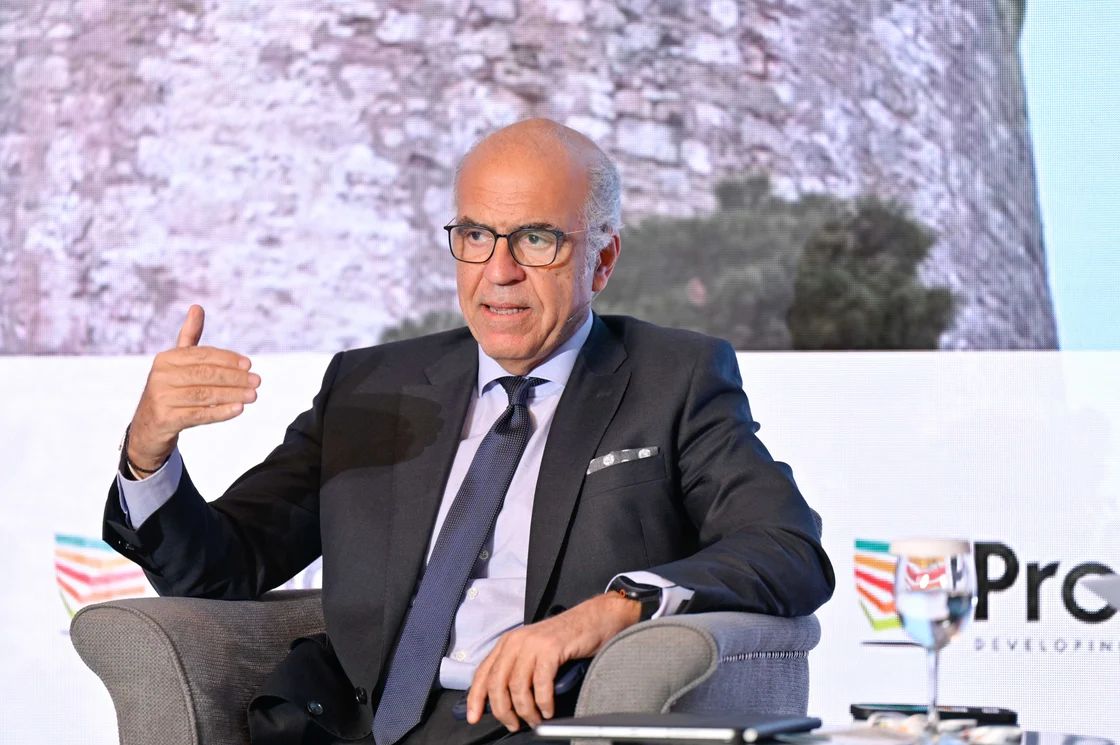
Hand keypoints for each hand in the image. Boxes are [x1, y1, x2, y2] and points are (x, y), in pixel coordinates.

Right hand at [126, 305, 259, 470]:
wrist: (148, 427)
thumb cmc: (169, 390)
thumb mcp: (177, 363)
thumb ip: (189, 338)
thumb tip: (197, 307)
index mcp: (166, 359)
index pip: (202, 355)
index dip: (227, 359)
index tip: (249, 364)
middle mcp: (160, 376)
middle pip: (205, 374)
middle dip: (234, 377)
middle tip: (257, 381)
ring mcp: (161, 398)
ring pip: (204, 394)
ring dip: (232, 394)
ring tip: (253, 395)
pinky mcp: (165, 419)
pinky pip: (198, 415)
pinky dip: (220, 412)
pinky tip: (238, 409)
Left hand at [466, 592, 639, 731]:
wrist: (595, 618)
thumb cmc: (567, 638)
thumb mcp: (534, 650)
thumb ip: (518, 668)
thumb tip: (505, 701)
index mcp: (508, 642)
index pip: (483, 673)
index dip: (475, 698)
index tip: (474, 717)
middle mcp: (516, 641)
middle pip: (497, 684)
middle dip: (503, 711)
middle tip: (514, 724)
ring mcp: (533, 644)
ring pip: (517, 688)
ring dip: (526, 711)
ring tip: (536, 720)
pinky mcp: (551, 649)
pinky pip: (540, 685)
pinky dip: (543, 703)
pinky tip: (549, 710)